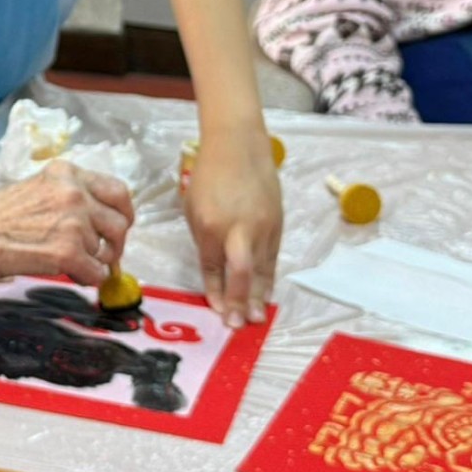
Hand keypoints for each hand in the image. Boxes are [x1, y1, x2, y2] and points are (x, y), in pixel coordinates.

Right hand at [0, 161, 133, 286]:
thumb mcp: (37, 190)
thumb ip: (69, 199)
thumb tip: (100, 224)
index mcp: (67, 173)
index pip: (118, 190)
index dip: (123, 213)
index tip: (120, 226)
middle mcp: (74, 193)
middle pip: (120, 223)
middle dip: (115, 244)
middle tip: (103, 254)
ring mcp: (73, 222)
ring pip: (107, 251)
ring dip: (95, 262)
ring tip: (72, 264)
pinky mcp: (68, 252)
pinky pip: (96, 274)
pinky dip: (86, 279)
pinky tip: (68, 273)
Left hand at [184, 126, 282, 328]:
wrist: (239, 146)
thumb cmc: (209, 175)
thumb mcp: (194, 207)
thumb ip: (204, 240)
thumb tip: (214, 269)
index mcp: (210, 225)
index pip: (213, 268)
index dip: (215, 293)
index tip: (217, 312)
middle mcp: (238, 229)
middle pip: (241, 274)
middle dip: (239, 302)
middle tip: (237, 325)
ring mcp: (262, 227)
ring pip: (262, 270)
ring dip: (258, 297)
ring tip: (256, 320)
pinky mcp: (278, 224)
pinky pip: (273, 258)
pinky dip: (269, 278)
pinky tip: (266, 295)